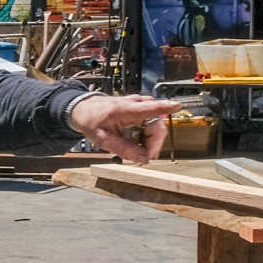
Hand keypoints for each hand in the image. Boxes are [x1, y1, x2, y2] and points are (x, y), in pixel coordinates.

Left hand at [67, 94, 181, 161]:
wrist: (85, 109)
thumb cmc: (93, 121)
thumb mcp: (103, 140)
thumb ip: (123, 149)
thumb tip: (143, 159)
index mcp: (125, 109)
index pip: (148, 108)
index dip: (164, 107)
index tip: (177, 106)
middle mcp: (136, 104)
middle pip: (156, 124)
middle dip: (154, 142)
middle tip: (146, 156)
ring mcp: (140, 105)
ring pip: (156, 125)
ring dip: (151, 140)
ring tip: (139, 148)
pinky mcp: (142, 109)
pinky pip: (153, 124)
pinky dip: (148, 135)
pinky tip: (138, 141)